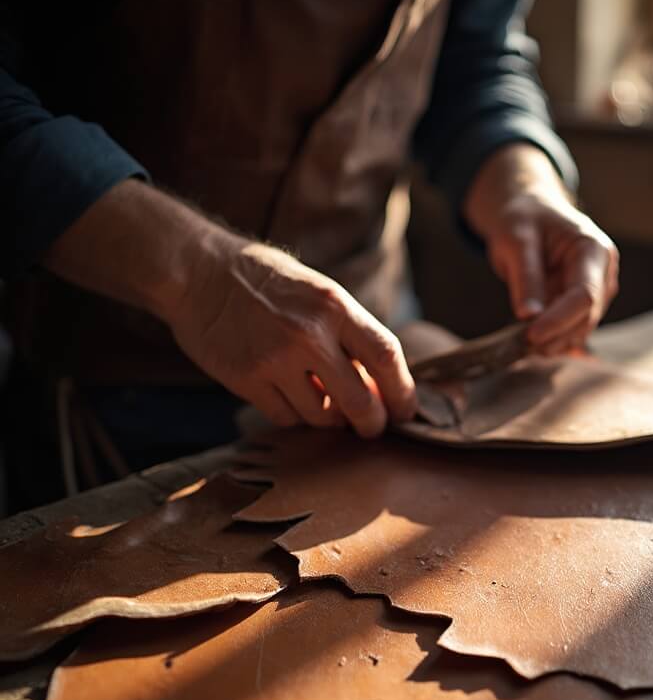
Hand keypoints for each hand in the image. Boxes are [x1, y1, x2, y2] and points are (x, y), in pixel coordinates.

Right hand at [43, 180, 415, 435]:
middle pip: (359, 401)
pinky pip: (286, 417)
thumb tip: (383, 388)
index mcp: (335, 306)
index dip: (402, 391)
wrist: (199, 271)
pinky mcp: (245, 379)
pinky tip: (289, 395)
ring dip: (329, 417)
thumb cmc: (269, 284)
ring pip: (321, 416)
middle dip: (372, 423)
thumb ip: (351, 336)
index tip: (405, 411)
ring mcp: (275, 359)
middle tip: (372, 428)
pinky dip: (294, 414)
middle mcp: (308, 334)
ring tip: (323, 401)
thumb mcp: (320, 293)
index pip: (387, 356)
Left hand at [464, 145, 618, 353]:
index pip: (584, 295)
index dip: (559, 320)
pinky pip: (571, 329)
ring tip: (520, 345)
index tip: (530, 336)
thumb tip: (530, 317)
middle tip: (519, 346)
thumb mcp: (517, 241)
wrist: (528, 215)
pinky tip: (530, 342)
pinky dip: (552, 338)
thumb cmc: (523, 220)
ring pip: (580, 328)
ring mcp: (597, 290)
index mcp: (593, 249)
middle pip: (586, 317)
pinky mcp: (583, 305)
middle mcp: (603, 272)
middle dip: (555, 335)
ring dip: (553, 341)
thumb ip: (526, 278)